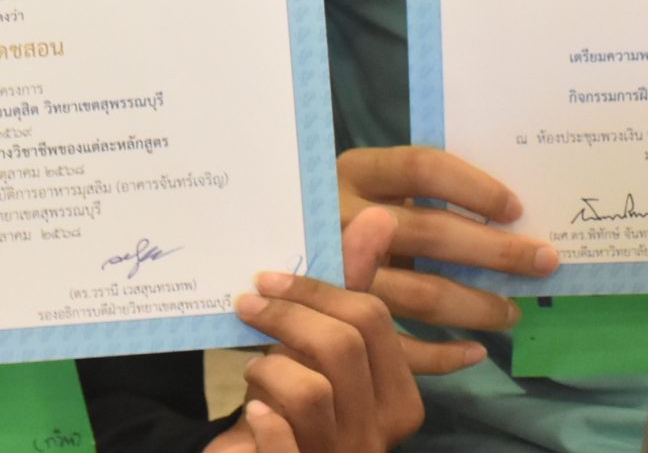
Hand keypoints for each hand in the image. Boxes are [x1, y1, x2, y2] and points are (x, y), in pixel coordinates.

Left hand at [206, 206, 424, 452]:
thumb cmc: (297, 408)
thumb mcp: (324, 350)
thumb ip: (350, 290)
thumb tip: (382, 217)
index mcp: (399, 398)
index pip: (372, 320)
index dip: (318, 290)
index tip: (268, 279)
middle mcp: (379, 434)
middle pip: (343, 347)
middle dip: (288, 317)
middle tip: (248, 306)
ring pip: (311, 390)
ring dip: (269, 371)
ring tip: (256, 373)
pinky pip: (281, 442)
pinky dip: (263, 422)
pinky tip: (255, 415)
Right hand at [338, 145, 552, 373]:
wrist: (260, 259)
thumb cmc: (334, 216)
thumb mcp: (362, 186)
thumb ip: (411, 188)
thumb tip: (504, 209)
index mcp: (353, 172)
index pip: (422, 168)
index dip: (474, 187)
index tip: (516, 210)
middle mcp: (342, 219)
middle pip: (432, 234)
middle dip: (496, 251)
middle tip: (543, 261)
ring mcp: (338, 275)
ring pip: (422, 294)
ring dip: (477, 306)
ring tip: (512, 312)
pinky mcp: (338, 325)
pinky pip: (400, 346)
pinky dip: (443, 355)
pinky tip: (476, 353)